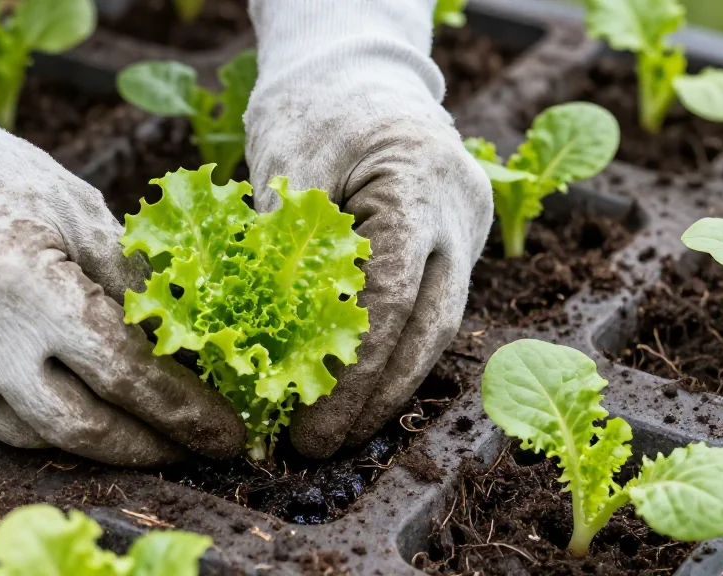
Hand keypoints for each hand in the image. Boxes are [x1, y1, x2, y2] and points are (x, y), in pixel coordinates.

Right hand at [0, 24, 244, 466]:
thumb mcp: (76, 207)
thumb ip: (129, 276)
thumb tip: (185, 339)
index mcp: (27, 287)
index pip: (124, 372)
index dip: (183, 410)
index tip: (225, 432)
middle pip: (82, 428)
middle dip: (149, 447)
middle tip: (194, 449)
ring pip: (34, 435)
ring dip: (96, 441)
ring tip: (141, 433)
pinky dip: (38, 418)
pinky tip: (67, 401)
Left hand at [244, 0, 492, 457]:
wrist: (359, 70)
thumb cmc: (314, 106)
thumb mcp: (283, 162)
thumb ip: (279, 246)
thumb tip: (254, 346)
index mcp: (418, 179)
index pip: (393, 293)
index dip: (354, 369)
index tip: (313, 421)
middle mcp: (461, 209)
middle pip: (428, 327)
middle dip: (375, 398)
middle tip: (321, 446)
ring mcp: (468, 227)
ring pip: (436, 328)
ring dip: (388, 387)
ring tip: (337, 432)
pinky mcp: (457, 242)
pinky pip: (430, 310)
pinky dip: (394, 354)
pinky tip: (359, 391)